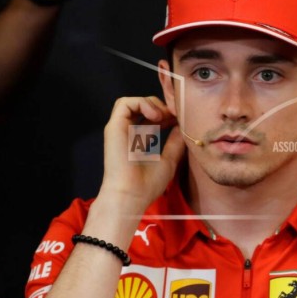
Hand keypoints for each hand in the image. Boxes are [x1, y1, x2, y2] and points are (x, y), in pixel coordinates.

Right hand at [99, 96, 185, 215]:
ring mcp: (120, 129)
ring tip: (163, 116)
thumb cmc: (148, 184)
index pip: (151, 118)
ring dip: (151, 103)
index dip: (166, 114)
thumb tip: (182, 127)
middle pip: (143, 106)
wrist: (132, 195)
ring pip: (133, 102)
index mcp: (139, 141)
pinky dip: (142, 103)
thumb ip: (175, 142)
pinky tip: (155, 116)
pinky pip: (125, 103)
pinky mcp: (114, 126)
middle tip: (175, 115)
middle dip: (162, 106)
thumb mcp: (169, 159)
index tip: (179, 119)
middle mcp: (128, 132)